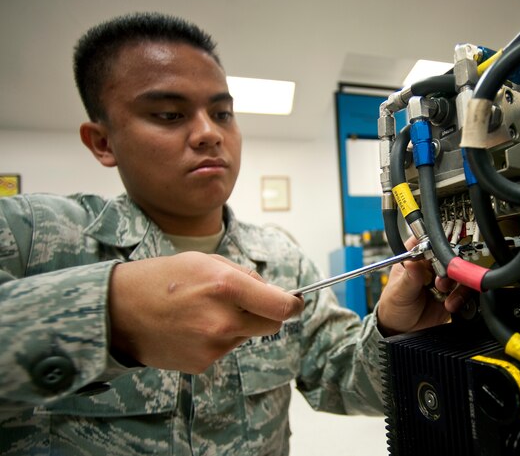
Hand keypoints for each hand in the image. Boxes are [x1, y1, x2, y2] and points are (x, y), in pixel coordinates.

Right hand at [108, 252, 303, 372]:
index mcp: (227, 286)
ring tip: (204, 312)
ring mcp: (213, 345)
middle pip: (271, 325)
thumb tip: (271, 291)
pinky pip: (225, 349)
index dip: (294, 305)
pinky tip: (192, 327)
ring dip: (238, 324)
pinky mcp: (203, 363)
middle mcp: (224, 320)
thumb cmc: (161, 279)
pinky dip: (217, 339)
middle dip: (268, 314)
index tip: (296, 302)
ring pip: (246, 336)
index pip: (281, 306)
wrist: (118, 312)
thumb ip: (243, 276)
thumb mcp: (205, 261)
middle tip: (248, 303)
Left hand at [376, 239, 468, 335]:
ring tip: (443, 292)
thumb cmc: (394, 307)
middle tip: (442, 279)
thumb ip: (409, 279)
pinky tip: (449, 304)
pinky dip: (461, 296)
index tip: (440, 252)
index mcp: (414, 258)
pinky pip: (465, 290)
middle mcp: (431, 265)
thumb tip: (413, 263)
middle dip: (450, 265)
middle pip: (449, 254)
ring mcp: (443, 279)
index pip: (427, 240)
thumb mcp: (398, 293)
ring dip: (456, 282)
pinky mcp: (452, 294)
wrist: (402, 330)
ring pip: (460, 271)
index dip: (436, 242)